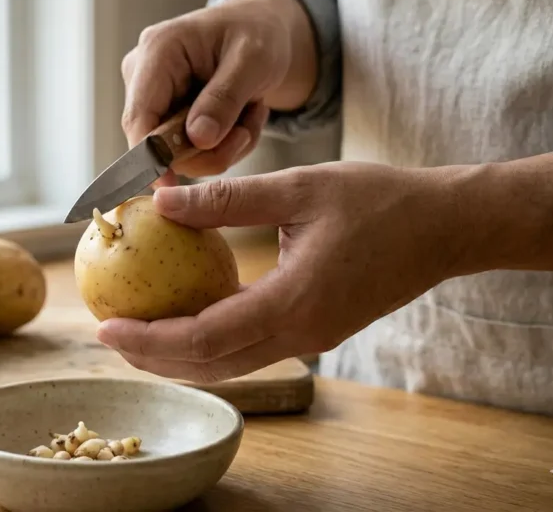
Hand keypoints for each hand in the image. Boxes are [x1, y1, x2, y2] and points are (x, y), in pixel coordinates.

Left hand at [95, 161, 467, 382]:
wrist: (447, 227)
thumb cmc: (382, 200)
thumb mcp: (300, 186)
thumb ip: (228, 199)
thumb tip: (161, 201)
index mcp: (294, 303)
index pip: (203, 338)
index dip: (149, 339)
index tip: (105, 326)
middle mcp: (300, 333)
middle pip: (210, 365)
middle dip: (153, 357)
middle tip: (106, 335)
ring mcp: (310, 337)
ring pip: (229, 363)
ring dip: (178, 355)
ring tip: (135, 333)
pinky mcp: (316, 329)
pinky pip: (250, 347)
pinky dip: (209, 342)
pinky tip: (185, 316)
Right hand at [120, 0, 318, 186]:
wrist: (263, 30)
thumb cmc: (258, 33)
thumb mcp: (253, 61)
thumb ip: (225, 99)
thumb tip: (197, 139)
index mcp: (158, 51)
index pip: (139, 117)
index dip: (150, 157)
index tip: (172, 185)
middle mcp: (143, 75)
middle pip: (157, 143)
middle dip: (208, 149)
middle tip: (247, 131)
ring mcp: (152, 97)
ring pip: (177, 154)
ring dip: (222, 147)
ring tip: (249, 114)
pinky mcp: (165, 116)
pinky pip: (189, 152)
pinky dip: (221, 145)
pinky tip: (239, 117)